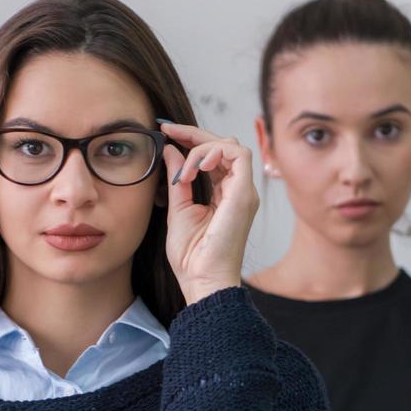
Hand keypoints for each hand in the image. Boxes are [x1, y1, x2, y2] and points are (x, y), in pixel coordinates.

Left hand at [159, 121, 258, 305]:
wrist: (201, 280)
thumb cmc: (191, 256)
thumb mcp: (178, 208)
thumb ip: (177, 179)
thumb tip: (171, 151)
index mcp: (224, 194)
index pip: (213, 155)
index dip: (191, 139)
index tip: (166, 132)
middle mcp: (237, 190)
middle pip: (224, 145)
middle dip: (194, 133)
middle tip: (168, 130)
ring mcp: (244, 192)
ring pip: (232, 145)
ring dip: (203, 146)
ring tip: (183, 169)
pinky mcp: (245, 194)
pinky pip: (239, 155)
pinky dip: (214, 153)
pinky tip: (194, 167)